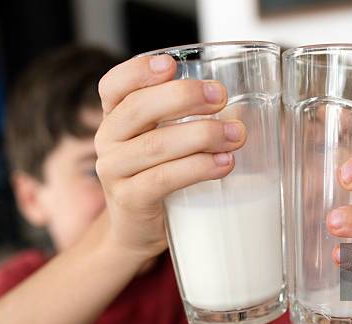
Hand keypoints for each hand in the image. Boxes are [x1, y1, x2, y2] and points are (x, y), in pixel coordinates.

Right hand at [94, 55, 245, 258]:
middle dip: (184, 97)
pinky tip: (224, 163)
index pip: (114, 85)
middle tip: (220, 97)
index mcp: (115, 119)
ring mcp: (114, 172)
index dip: (138, 71)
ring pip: (157, 144)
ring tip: (236, 135)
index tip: (172, 65)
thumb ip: (188, 120)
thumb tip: (244, 106)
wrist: (137, 231)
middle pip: (138, 108)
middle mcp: (108, 141)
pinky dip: (197, 168)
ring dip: (202, 135)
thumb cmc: (158, 178)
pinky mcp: (130, 200)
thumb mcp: (165, 143)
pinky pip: (163, 179)